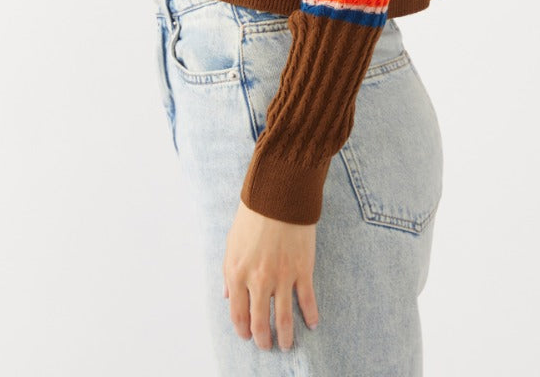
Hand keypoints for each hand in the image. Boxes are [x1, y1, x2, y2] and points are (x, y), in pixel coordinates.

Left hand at [222, 199, 319, 351]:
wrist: (279, 194)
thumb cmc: (253, 215)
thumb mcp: (232, 242)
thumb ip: (228, 272)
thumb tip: (226, 295)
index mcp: (237, 273)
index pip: (238, 314)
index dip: (242, 330)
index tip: (247, 336)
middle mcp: (258, 280)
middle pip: (260, 322)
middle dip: (263, 339)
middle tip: (267, 345)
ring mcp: (282, 277)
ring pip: (284, 319)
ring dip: (286, 336)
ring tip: (287, 345)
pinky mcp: (303, 269)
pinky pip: (307, 300)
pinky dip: (310, 316)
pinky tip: (312, 324)